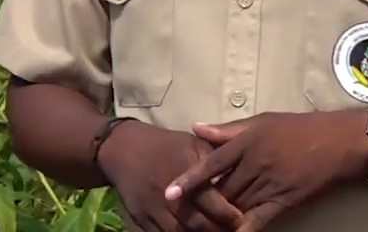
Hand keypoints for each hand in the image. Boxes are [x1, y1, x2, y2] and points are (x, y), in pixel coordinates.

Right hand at [98, 120, 244, 231]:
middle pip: (199, 224)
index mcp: (186, 173)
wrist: (125, 150)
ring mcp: (154, 209)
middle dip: (218, 231)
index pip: (213, 203)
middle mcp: (170, 194)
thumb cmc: (166, 145)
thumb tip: (239, 173)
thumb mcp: (193, 144)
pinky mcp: (142, 219)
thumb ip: (215, 160)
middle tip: (233, 231)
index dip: (230, 215)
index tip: (242, 219)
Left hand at [163, 112, 367, 231]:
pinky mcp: (285, 201)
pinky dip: (244, 229)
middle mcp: (255, 164)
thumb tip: (196, 128)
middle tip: (183, 213)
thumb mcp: (263, 121)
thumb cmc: (299, 128)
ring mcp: (270, 184)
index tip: (169, 192)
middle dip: (204, 203)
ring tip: (201, 225)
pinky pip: (259, 219)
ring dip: (220, 217)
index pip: (212, 163)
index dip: (190, 178)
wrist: (339, 142)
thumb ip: (228, 129)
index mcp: (248, 141)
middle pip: (222, 189)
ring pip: (237, 205)